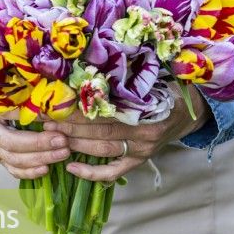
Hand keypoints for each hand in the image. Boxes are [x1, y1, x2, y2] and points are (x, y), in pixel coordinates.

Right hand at [0, 80, 70, 179]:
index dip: (36, 129)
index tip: (58, 128)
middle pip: (14, 147)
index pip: (13, 124)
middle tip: (64, 143)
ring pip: (14, 161)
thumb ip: (25, 96)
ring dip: (41, 160)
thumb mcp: (5, 91)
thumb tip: (53, 102)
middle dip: (41, 147)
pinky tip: (46, 169)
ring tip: (63, 153)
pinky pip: (12, 170)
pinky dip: (29, 172)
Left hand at [42, 85, 211, 181]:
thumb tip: (91, 60)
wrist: (188, 113)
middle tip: (45, 120)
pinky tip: (71, 168)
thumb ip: (125, 76)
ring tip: (50, 137)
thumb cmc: (163, 90)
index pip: (106, 110)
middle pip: (100, 131)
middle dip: (69, 125)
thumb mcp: (149, 78)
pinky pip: (113, 171)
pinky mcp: (139, 161)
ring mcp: (141, 150)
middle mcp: (144, 132)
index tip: (56, 101)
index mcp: (146, 108)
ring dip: (74, 144)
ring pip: (102, 150)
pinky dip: (92, 173)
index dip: (79, 107)